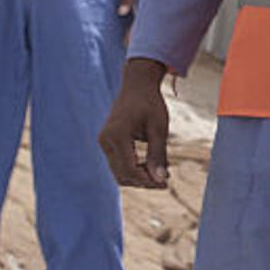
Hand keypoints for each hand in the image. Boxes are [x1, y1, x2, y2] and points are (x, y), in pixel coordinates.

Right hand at [99, 57, 170, 189]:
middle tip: (164, 181)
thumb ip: (158, 154)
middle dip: (143, 181)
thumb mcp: (159, 128)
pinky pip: (117, 164)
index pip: (130, 169)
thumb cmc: (150, 103)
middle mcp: (106, 140)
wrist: (137, 84)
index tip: (165, 184)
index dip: (147, 181)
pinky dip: (132, 169)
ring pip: (118, 172)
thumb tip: (161, 180)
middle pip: (122, 174)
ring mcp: (104, 142)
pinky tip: (149, 166)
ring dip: (137, 177)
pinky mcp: (106, 142)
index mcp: (118, 135)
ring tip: (159, 174)